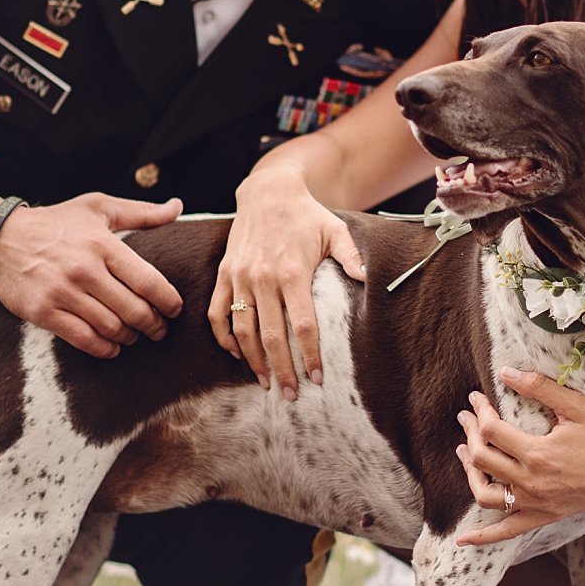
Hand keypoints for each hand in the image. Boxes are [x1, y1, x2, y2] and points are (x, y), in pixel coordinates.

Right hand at [0, 192, 184, 358]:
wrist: (0, 238)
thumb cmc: (57, 222)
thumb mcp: (98, 207)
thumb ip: (142, 212)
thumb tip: (178, 207)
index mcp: (103, 244)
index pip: (149, 282)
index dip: (169, 302)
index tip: (175, 310)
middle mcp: (84, 269)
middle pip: (134, 310)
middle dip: (154, 325)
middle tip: (159, 329)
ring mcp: (62, 292)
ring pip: (111, 328)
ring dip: (130, 338)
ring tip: (135, 336)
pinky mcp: (43, 311)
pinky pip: (83, 339)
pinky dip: (104, 349)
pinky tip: (112, 347)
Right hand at [209, 164, 364, 396]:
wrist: (267, 191)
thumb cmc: (306, 214)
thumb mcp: (335, 229)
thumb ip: (351, 255)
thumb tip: (367, 279)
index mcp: (292, 271)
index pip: (302, 324)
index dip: (309, 355)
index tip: (318, 378)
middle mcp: (262, 277)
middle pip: (270, 335)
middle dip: (282, 369)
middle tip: (291, 395)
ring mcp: (239, 277)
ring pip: (242, 329)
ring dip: (253, 360)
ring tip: (265, 383)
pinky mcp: (224, 274)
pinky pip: (217, 313)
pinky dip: (224, 338)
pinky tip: (238, 355)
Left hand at [454, 367, 584, 545]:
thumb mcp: (577, 406)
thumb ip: (539, 388)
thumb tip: (505, 372)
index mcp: (538, 454)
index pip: (491, 431)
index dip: (479, 412)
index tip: (476, 398)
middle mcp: (532, 483)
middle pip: (481, 459)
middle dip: (469, 433)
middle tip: (466, 417)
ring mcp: (537, 504)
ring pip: (486, 495)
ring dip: (469, 474)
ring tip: (464, 453)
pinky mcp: (544, 516)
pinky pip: (507, 531)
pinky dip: (482, 536)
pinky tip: (461, 539)